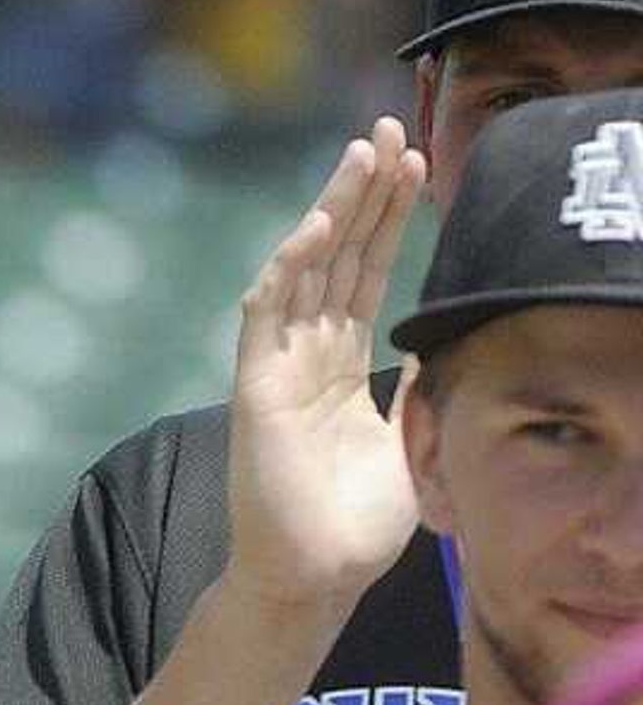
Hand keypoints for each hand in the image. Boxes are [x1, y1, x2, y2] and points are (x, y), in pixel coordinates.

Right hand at [227, 117, 429, 616]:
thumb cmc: (359, 524)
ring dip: (332, 210)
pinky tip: (313, 227)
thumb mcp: (411, 434)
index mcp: (340, 366)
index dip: (389, 218)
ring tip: (362, 153)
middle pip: (339, 256)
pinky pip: (264, 317)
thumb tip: (448, 335)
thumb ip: (420, 381)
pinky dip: (285, 270)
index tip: (418, 164)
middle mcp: (306, 357)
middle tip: (390, 128)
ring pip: (305, 271)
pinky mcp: (257, 391)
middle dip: (365, 192)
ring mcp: (278, 370)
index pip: (366, 273)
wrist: (317, 576)